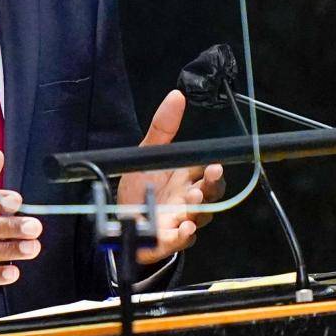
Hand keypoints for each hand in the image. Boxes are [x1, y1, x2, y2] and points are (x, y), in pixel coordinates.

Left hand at [118, 89, 226, 263]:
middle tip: (208, 179)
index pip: (209, 173)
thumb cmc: (141, 188)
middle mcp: (189, 199)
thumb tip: (176, 96)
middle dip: (212, 188)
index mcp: (187, 178)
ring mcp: (181, 220)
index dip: (214, 171)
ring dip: (198, 209)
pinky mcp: (168, 240)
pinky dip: (183, 235)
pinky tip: (183, 228)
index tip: (214, 164)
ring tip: (192, 199)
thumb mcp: (148, 154)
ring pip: (199, 216)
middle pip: (211, 195)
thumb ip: (162, 127)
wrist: (121, 220)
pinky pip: (181, 239)